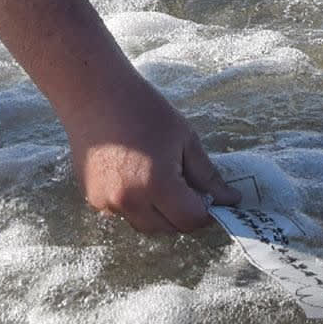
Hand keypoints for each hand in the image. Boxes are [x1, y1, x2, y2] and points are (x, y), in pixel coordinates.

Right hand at [63, 73, 235, 232]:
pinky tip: (134, 176)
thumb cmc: (144, 109)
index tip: (212, 199)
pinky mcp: (93, 199)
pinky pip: (123, 214)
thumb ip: (207, 175)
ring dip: (159, 213)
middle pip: (168, 228)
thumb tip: (230, 199)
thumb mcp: (185, 139)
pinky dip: (135, 204)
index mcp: (157, 185)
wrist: (95, 95)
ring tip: (159, 178)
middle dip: (183, 214)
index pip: (190, 220)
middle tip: (187, 186)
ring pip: (145, 224)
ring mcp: (107, 203)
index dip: (206, 212)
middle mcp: (130, 201)